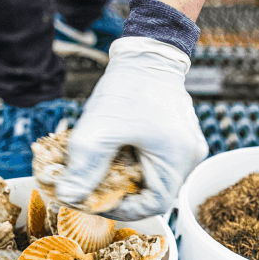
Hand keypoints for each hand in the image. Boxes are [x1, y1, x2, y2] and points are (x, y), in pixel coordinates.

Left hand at [55, 37, 207, 220]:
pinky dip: (132, 162)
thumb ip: (84, 167)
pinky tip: (114, 151)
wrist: (148, 50)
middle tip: (91, 187)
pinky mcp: (178, 137)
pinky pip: (155, 161)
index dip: (120, 209)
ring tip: (99, 168)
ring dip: (124, 177)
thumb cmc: (130, 86)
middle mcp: (189, 157)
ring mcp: (186, 147)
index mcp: (178, 159)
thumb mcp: (100, 129)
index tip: (93, 201)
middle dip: (119, 193)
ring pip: (152, 177)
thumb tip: (69, 196)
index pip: (153, 205)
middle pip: (152, 192)